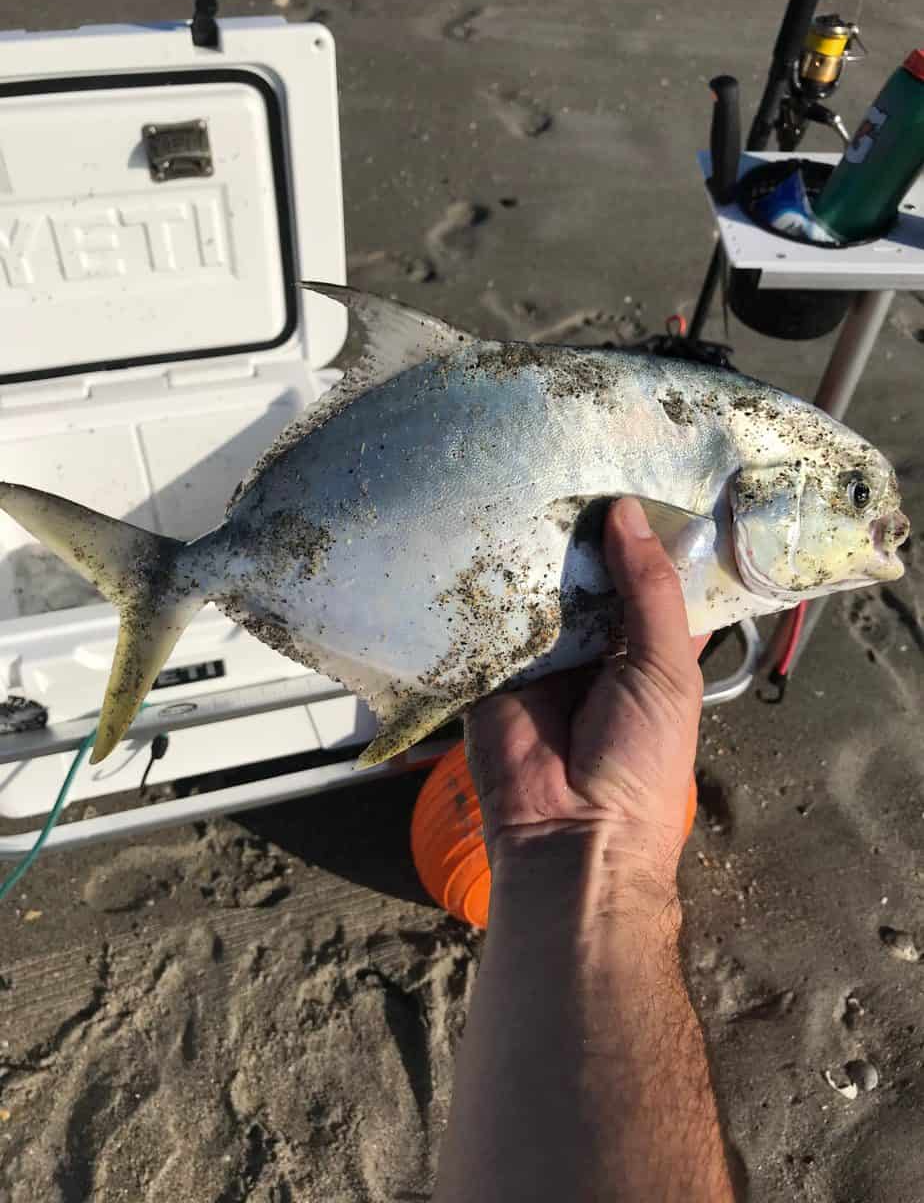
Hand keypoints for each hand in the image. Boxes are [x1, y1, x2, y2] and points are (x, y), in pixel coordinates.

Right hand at [465, 497, 706, 891]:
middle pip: (585, 571)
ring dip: (529, 547)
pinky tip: (474, 527)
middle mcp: (594, 642)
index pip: (648, 573)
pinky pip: (485, 617)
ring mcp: (539, 653)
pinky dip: (481, 582)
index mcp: (647, 643)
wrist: (569, 834)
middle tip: (563, 452)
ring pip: (533, 586)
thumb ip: (649, 589)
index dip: (646, 528)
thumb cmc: (639, 757)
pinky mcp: (489, 667)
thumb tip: (626, 509)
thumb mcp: (665, 668)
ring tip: (520, 473)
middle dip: (578, 526)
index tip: (635, 462)